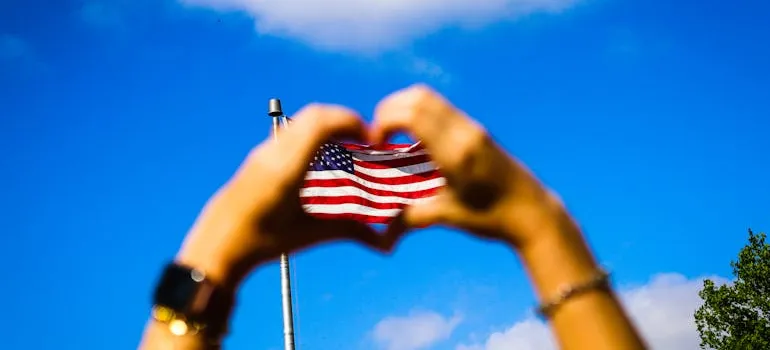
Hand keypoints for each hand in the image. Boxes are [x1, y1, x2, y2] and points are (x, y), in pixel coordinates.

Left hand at [176, 105, 392, 287]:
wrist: (216, 245)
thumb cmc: (261, 243)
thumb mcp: (308, 235)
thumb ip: (349, 231)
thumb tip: (383, 242)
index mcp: (287, 168)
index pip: (322, 123)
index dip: (351, 122)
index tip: (370, 137)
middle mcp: (274, 153)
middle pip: (314, 114)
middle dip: (344, 120)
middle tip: (364, 140)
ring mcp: (263, 151)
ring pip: (302, 121)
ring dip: (328, 127)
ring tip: (346, 149)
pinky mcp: (258, 157)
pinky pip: (292, 132)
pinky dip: (313, 136)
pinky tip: (322, 161)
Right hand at [370, 84, 566, 249]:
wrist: (533, 212)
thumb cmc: (492, 218)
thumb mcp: (449, 217)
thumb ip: (412, 218)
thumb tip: (383, 232)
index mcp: (456, 152)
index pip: (413, 114)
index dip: (385, 121)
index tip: (377, 144)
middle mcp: (464, 133)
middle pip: (417, 97)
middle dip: (389, 110)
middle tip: (380, 137)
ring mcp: (473, 128)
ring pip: (429, 97)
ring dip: (404, 109)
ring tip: (394, 136)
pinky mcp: (477, 130)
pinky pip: (441, 108)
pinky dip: (420, 114)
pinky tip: (416, 141)